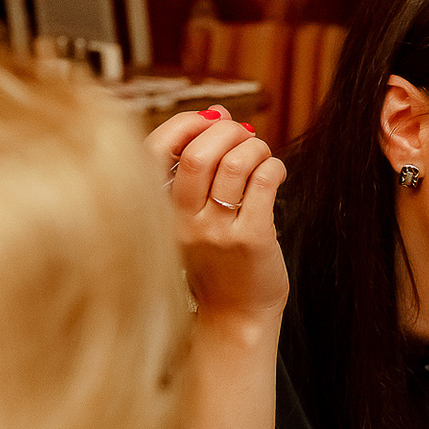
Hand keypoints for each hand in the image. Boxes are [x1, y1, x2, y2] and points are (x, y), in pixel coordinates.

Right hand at [146, 107, 288, 327]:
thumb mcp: (194, 217)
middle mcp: (183, 222)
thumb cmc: (218, 260)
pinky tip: (275, 174)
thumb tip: (220, 113)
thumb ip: (201, 168)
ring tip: (262, 157)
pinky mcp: (251, 240)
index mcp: (161, 212)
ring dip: (255, 148)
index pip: (154, 151)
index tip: (210, 119)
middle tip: (244, 135)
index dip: (184, 123)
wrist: (236, 316)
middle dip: (226, 131)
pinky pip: (264, 183)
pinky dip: (274, 167)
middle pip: (197, 155)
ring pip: (235, 164)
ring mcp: (216, 232)